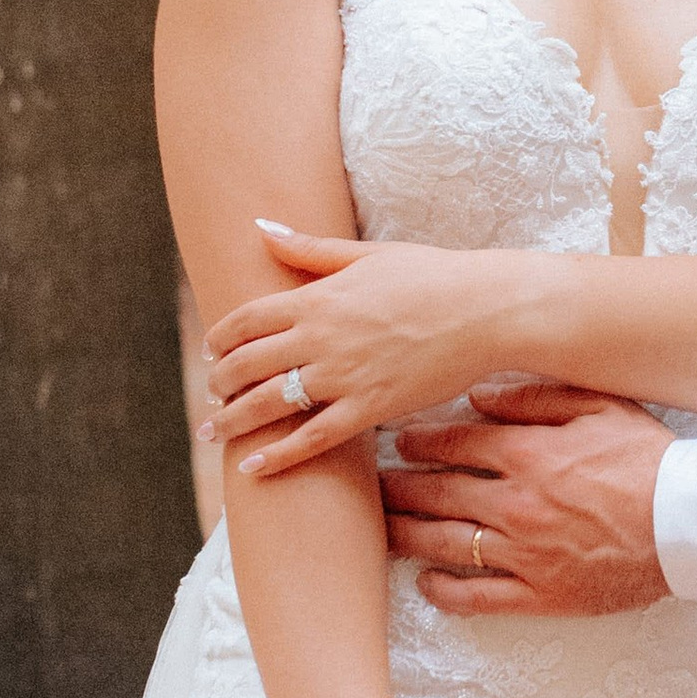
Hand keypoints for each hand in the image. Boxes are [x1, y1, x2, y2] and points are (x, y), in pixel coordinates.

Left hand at [204, 223, 511, 472]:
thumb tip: (261, 228)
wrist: (485, 310)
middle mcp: (320, 338)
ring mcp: (342, 375)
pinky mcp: (369, 407)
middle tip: (212, 396)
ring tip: (213, 433)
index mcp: (317, 298)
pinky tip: (253, 470)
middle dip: (220, 383)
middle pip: (247, 364)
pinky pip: (312, 438)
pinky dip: (278, 456)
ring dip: (232, 421)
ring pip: (268, 404)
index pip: (246, 320)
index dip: (220, 339)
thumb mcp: (367, 255)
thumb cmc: (432, 276)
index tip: (211, 353)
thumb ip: (310, 249)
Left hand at [381, 384, 671, 616]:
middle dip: (398, 488)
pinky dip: (446, 592)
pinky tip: (425, 584)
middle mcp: (515, 505)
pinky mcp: (542, 594)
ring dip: (405, 535)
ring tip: (381, 530)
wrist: (692, 522)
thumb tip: (479, 396)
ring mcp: (525, 554)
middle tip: (372, 486)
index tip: (399, 441)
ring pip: (445, 544)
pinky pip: (480, 597)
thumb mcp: (600, 406)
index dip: (419, 441)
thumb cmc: (651, 459)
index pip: (453, 445)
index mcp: (528, 454)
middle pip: (437, 494)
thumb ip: (535, 397)